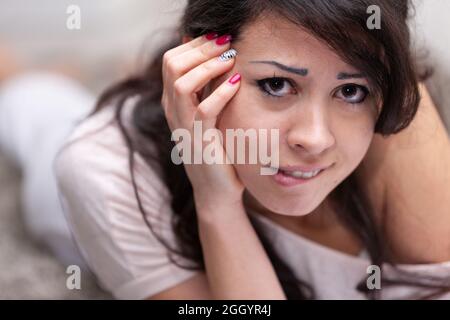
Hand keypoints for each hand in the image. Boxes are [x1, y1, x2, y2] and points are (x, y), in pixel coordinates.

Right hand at [161, 34, 243, 211]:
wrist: (216, 189)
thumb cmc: (218, 148)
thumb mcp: (210, 113)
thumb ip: (209, 88)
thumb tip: (217, 55)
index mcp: (173, 102)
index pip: (171, 60)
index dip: (194, 44)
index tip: (219, 38)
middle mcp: (173, 111)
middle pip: (172, 65)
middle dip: (201, 48)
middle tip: (227, 43)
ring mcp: (183, 127)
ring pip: (182, 83)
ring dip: (208, 66)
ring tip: (231, 59)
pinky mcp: (200, 141)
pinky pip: (204, 110)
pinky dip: (221, 92)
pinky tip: (236, 82)